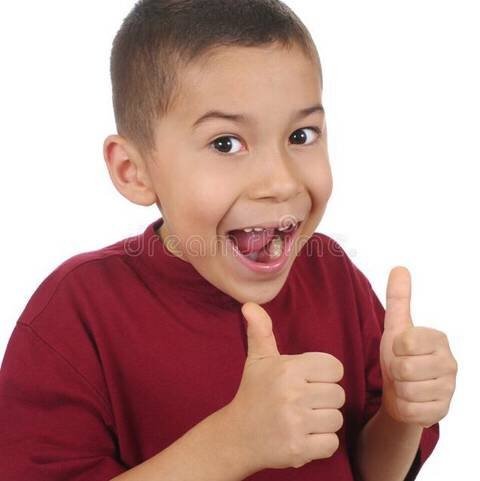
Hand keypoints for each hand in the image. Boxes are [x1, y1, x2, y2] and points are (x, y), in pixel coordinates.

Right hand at [225, 302, 344, 471]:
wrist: (238, 435)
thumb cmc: (254, 392)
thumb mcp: (258, 359)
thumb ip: (261, 330)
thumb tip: (249, 304)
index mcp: (288, 369)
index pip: (335, 368)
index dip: (325, 375)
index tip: (308, 381)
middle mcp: (292, 394)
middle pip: (339, 395)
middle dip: (323, 399)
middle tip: (302, 402)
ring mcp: (295, 424)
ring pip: (337, 419)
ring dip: (323, 421)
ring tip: (302, 418)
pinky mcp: (298, 449)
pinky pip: (331, 443)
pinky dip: (321, 442)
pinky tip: (303, 435)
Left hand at [379, 266, 456, 427]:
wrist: (400, 392)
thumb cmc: (399, 356)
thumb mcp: (396, 327)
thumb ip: (398, 298)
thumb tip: (399, 268)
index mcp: (438, 339)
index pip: (406, 342)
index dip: (394, 348)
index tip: (399, 350)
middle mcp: (450, 363)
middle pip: (404, 368)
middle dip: (394, 371)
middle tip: (400, 370)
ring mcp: (449, 390)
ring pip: (407, 391)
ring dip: (398, 389)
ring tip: (405, 384)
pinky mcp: (442, 412)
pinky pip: (410, 410)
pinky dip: (402, 407)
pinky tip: (410, 400)